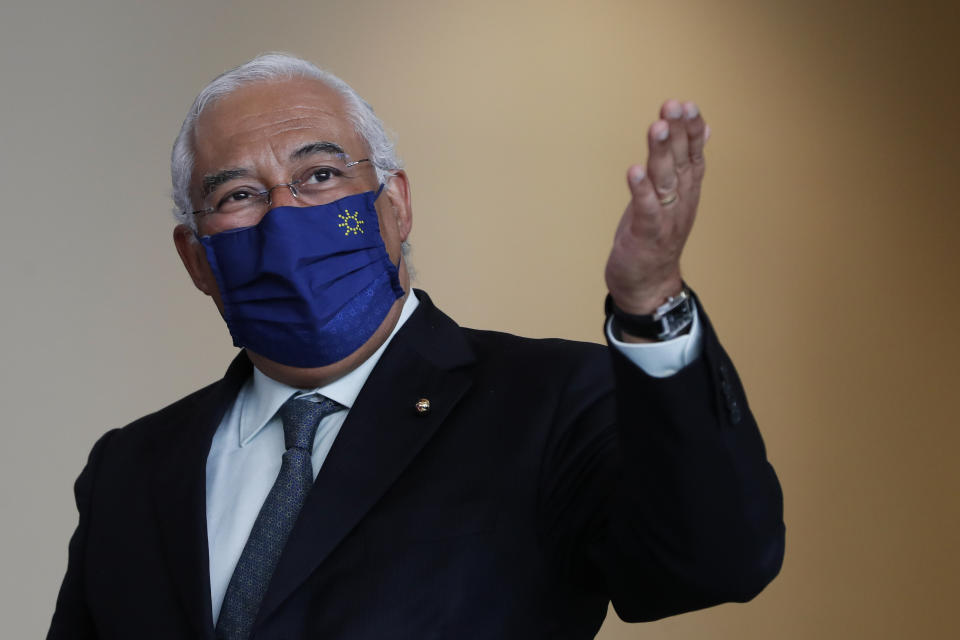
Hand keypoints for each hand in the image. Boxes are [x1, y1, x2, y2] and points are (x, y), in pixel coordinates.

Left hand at [605, 100, 707, 315]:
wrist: (649, 286)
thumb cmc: (657, 237)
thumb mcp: (673, 196)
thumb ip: (684, 162)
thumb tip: (703, 129)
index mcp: (686, 191)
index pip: (692, 154)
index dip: (691, 130)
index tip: (688, 104)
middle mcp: (680, 202)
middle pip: (680, 162)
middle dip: (677, 132)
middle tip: (673, 105)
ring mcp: (665, 219)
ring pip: (664, 180)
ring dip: (660, 153)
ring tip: (656, 127)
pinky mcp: (646, 236)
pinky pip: (646, 210)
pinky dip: (641, 191)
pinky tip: (634, 171)